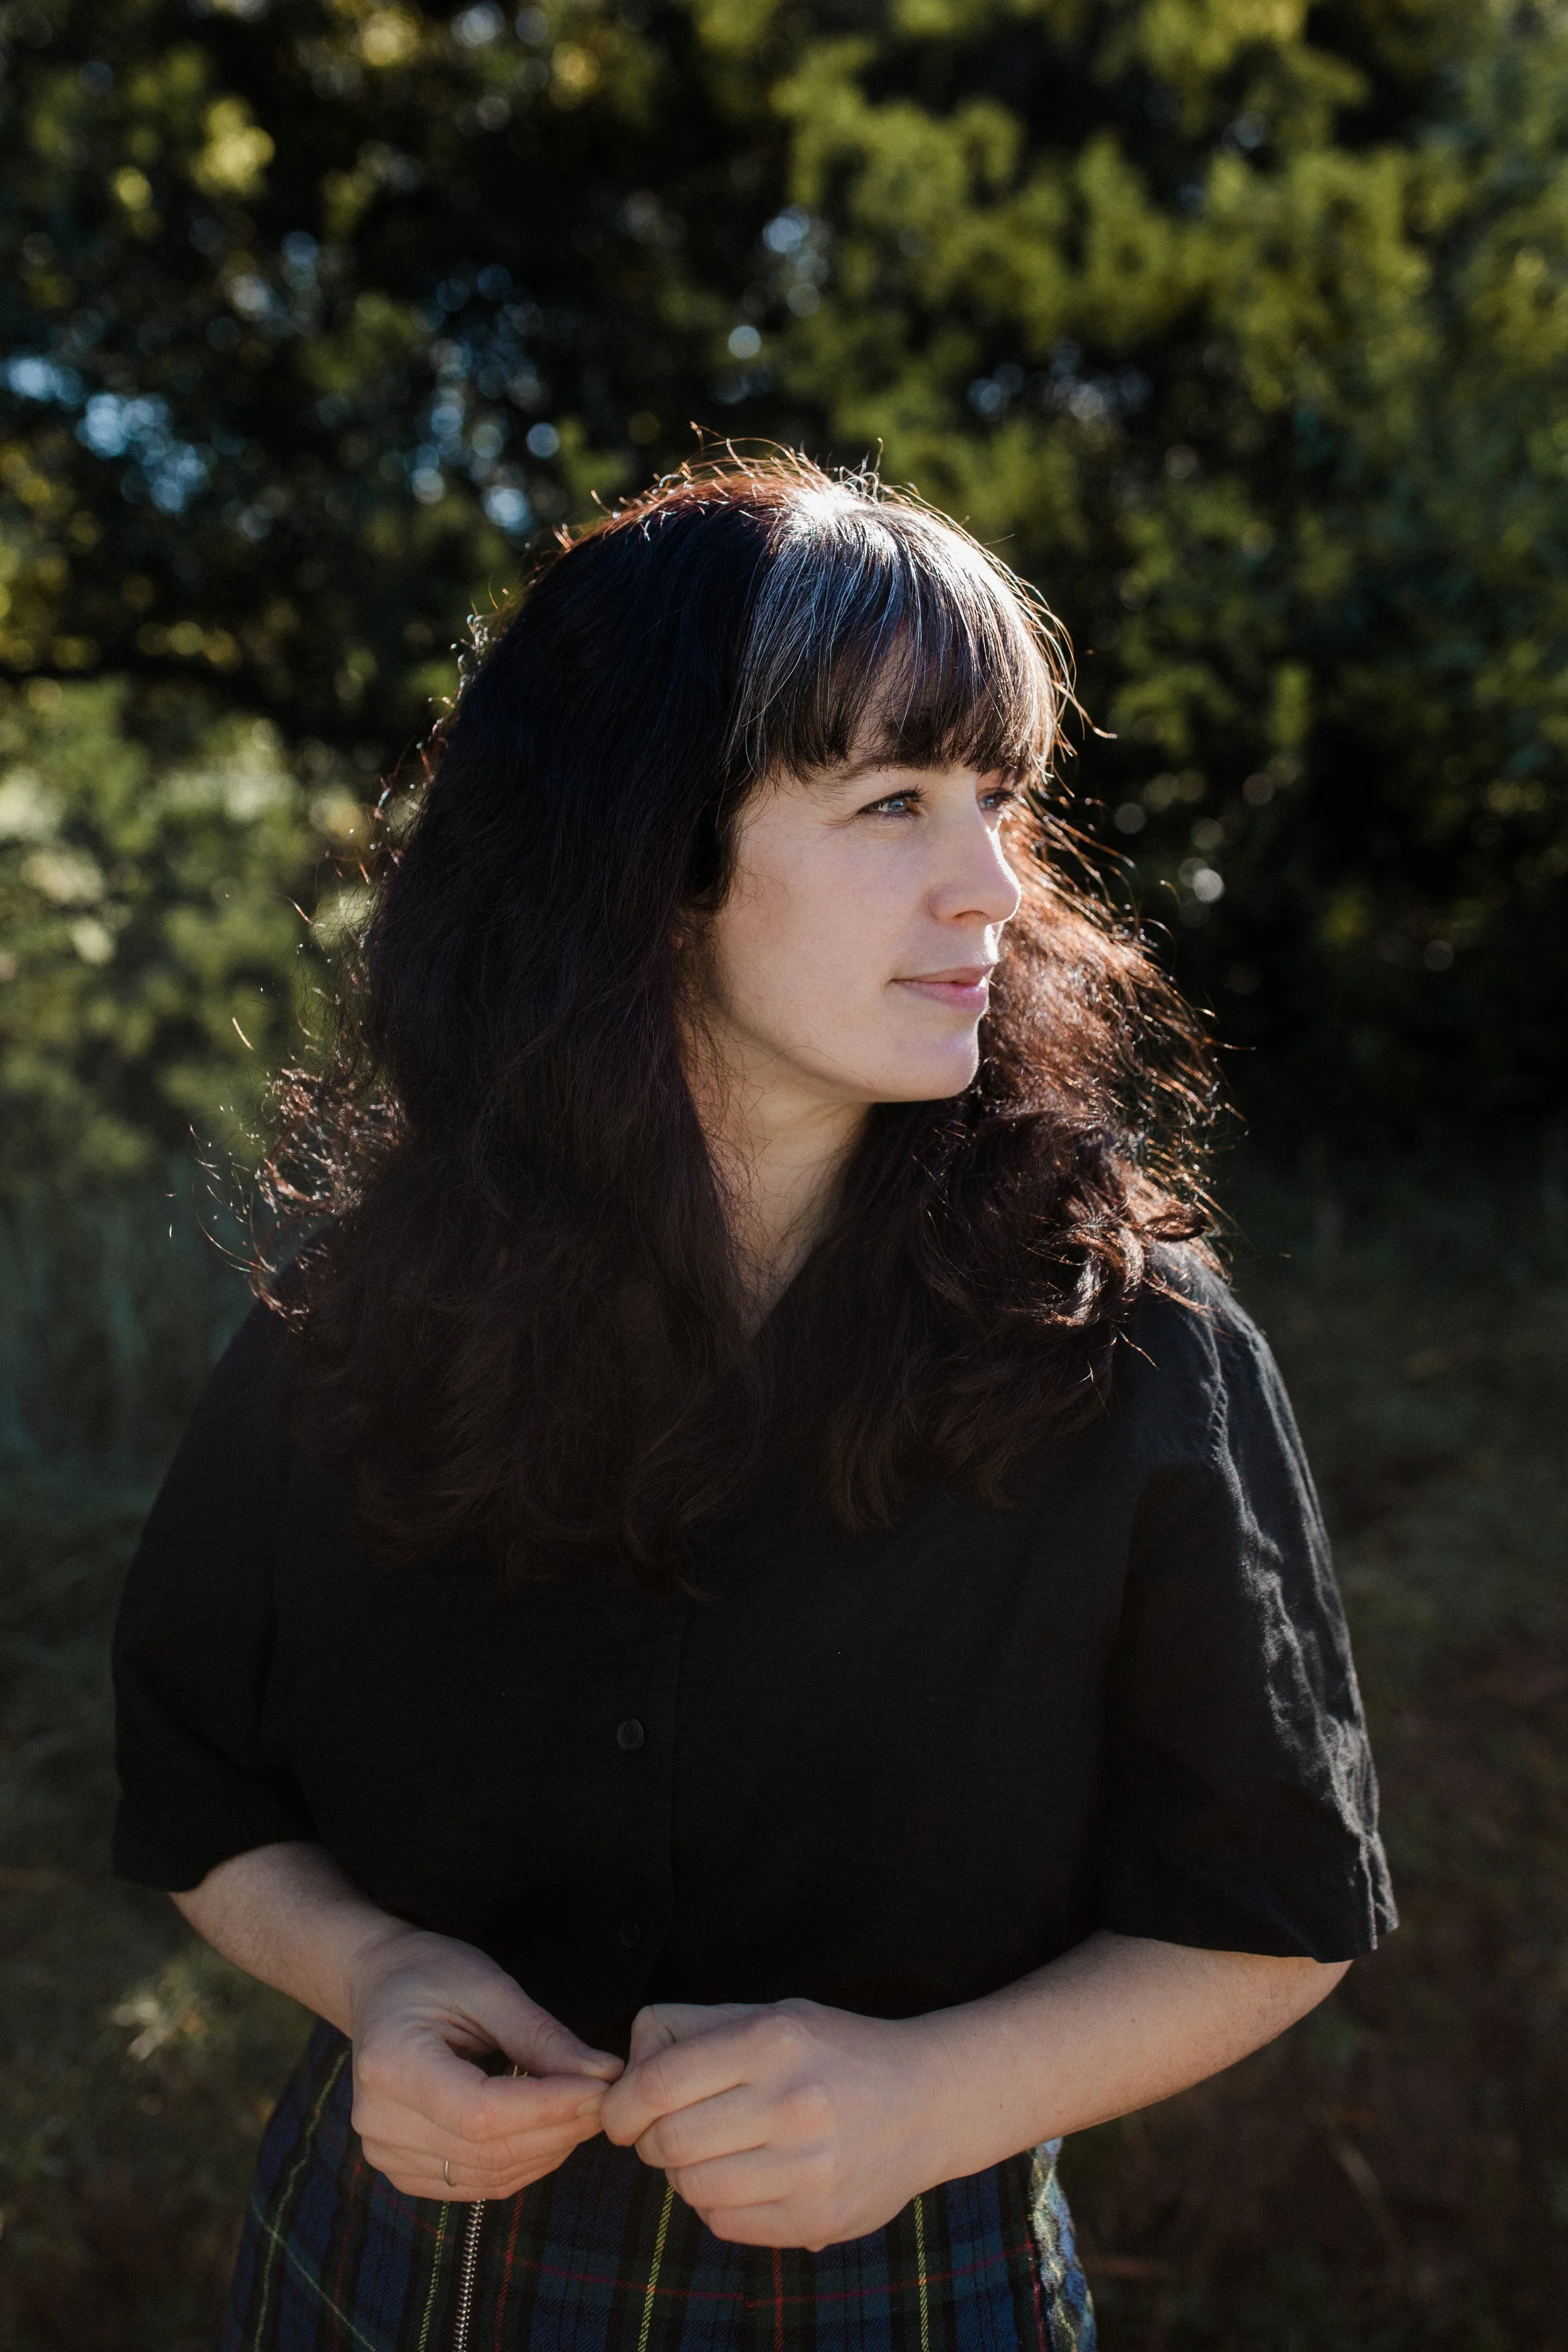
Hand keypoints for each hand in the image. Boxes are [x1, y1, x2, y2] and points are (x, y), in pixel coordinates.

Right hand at [347, 1925, 623, 2200]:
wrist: (380, 1987)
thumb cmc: (431, 1974)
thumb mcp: (488, 1986)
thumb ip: (542, 2037)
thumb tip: (604, 2075)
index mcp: (391, 2064)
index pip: (481, 2112)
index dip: (548, 2108)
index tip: (602, 2088)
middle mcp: (379, 2120)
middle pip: (488, 2151)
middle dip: (560, 2129)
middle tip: (608, 2099)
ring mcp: (385, 2153)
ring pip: (488, 2176)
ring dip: (549, 2151)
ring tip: (585, 2112)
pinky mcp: (402, 2171)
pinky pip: (476, 2184)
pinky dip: (523, 2165)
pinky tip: (550, 2133)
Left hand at [598, 1998, 944, 2248]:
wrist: (926, 2100)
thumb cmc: (831, 2052)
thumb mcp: (770, 2014)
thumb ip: (694, 2030)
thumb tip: (626, 2071)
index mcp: (771, 2040)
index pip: (657, 2084)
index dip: (620, 2105)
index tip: (620, 2114)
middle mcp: (790, 2102)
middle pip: (667, 2142)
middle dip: (649, 2141)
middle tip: (667, 2132)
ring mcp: (808, 2166)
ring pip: (691, 2188)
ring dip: (683, 2174)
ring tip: (712, 2152)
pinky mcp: (818, 2217)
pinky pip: (725, 2223)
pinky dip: (715, 2205)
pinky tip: (741, 2178)